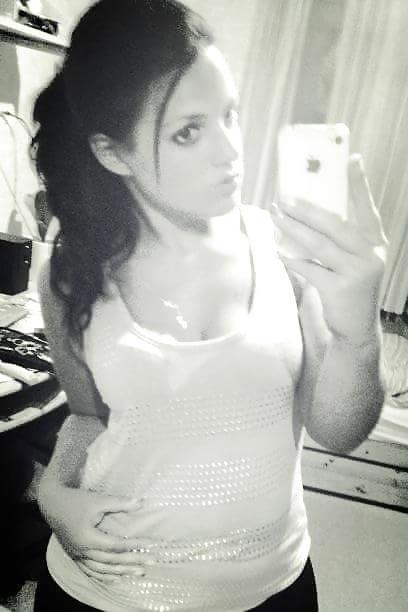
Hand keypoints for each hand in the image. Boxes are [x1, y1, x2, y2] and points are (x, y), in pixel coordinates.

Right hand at [39, 481, 154, 580]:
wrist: (51, 504)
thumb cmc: (74, 500)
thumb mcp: (97, 500)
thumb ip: (118, 503)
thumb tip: (140, 503)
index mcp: (88, 538)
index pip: (116, 545)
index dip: (134, 545)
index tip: (150, 544)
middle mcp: (83, 551)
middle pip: (112, 560)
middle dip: (133, 561)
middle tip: (152, 561)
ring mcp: (78, 556)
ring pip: (102, 569)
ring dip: (122, 571)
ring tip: (139, 572)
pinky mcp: (75, 556)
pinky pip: (91, 571)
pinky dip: (105, 576)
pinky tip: (116, 578)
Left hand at [272, 155, 387, 344]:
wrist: (356, 329)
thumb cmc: (348, 290)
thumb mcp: (352, 262)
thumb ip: (338, 242)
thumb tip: (305, 217)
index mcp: (375, 244)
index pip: (367, 208)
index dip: (359, 184)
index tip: (352, 159)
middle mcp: (371, 255)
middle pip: (335, 224)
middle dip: (307, 209)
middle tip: (284, 198)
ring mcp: (358, 272)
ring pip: (320, 244)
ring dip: (293, 229)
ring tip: (275, 216)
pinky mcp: (341, 289)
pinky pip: (311, 268)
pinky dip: (293, 259)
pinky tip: (278, 250)